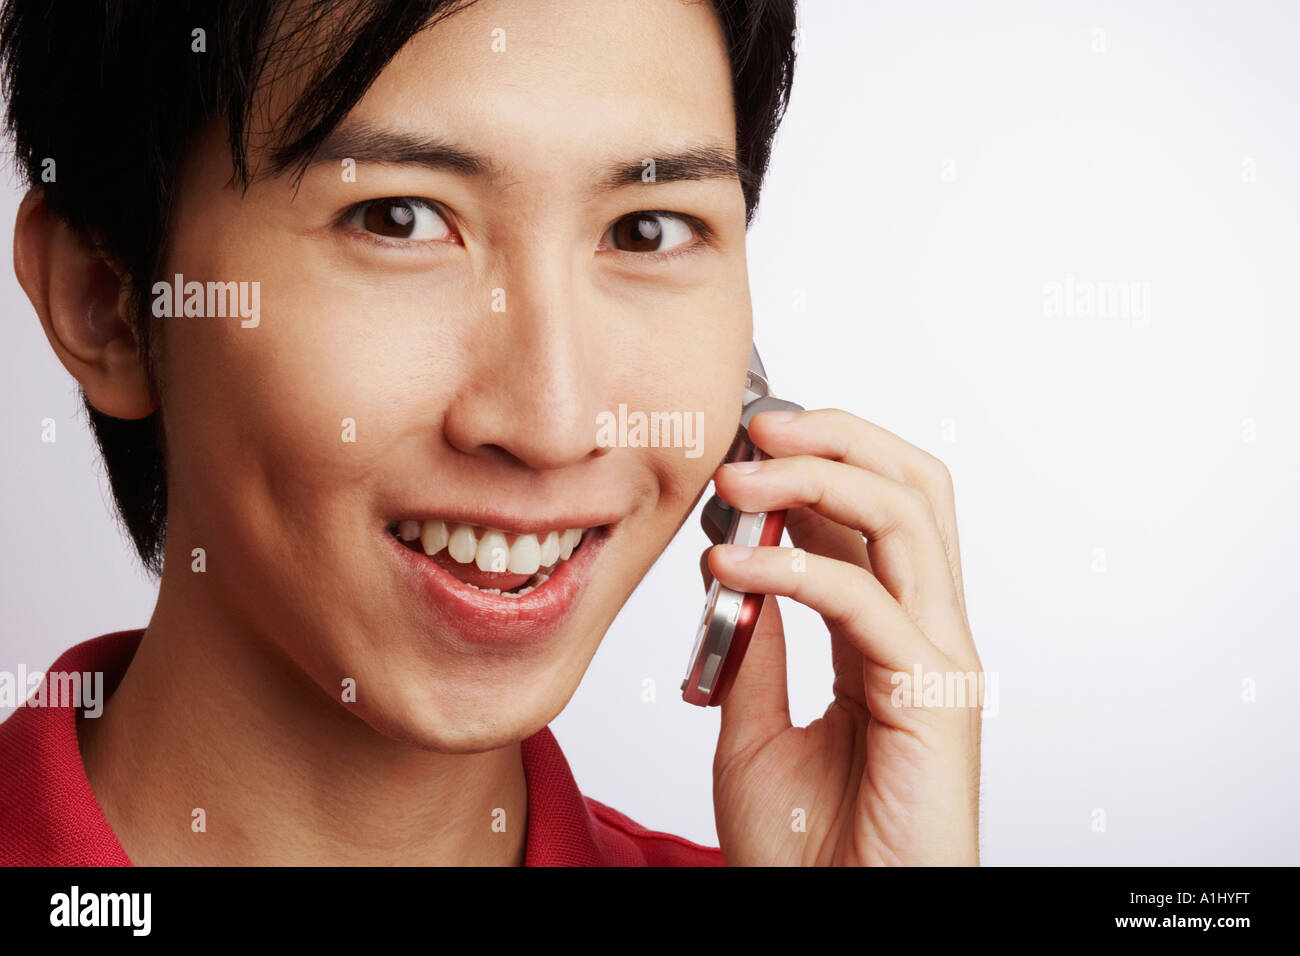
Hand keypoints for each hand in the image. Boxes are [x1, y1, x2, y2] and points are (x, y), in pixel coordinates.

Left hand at [701, 408, 981, 865]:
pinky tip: (737, 565)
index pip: (874, 512)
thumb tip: (736, 566)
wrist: (834, 921)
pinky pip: (869, 601)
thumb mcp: (752, 724)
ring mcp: (939, 661)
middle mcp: (927, 634)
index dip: (814, 462)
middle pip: (913, 489)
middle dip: (836, 438)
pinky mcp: (932, 699)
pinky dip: (798, 567)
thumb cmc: (803, 849)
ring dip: (818, 477)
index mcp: (890, 636)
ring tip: (740, 476)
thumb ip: (756, 644)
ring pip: (907, 518)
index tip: (742, 443)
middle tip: (757, 424)